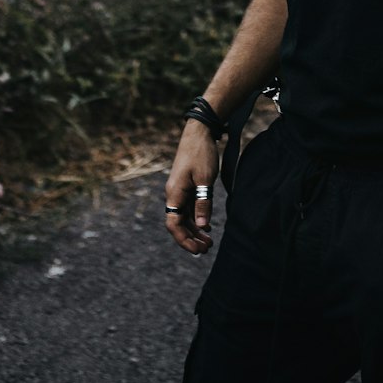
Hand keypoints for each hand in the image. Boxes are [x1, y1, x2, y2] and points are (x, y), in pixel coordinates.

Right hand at [165, 120, 219, 254]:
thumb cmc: (201, 153)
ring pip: (184, 216)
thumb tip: (201, 226)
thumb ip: (203, 203)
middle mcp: (174, 194)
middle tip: (206, 249)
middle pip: (178, 223)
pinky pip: (188, 207)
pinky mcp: (186, 185)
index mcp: (174, 193)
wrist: (199, 132)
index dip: (184, 240)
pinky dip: (196, 218)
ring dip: (194, 229)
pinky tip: (206, 225)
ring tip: (208, 241)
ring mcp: (179, 190)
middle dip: (191, 238)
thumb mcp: (205, 179)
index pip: (174, 225)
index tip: (198, 250)